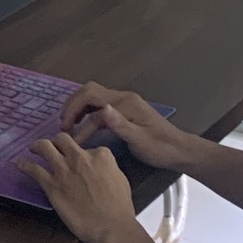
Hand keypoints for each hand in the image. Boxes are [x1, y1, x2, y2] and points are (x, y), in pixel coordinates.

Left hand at [16, 133, 140, 242]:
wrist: (110, 226)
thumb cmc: (120, 207)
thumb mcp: (120, 179)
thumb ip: (107, 168)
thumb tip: (99, 168)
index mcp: (100, 155)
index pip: (89, 147)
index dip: (84, 154)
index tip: (81, 162)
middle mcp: (80, 157)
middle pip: (63, 140)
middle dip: (58, 142)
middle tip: (53, 147)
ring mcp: (63, 169)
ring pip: (45, 147)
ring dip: (37, 146)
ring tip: (33, 148)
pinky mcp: (51, 185)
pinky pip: (34, 169)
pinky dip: (24, 165)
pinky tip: (18, 164)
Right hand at [60, 83, 196, 172]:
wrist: (179, 150)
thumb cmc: (160, 148)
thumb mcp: (140, 140)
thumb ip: (120, 124)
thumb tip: (102, 108)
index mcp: (125, 103)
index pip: (91, 98)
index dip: (75, 112)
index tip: (65, 131)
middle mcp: (123, 98)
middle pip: (90, 92)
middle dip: (73, 106)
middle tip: (63, 125)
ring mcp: (124, 103)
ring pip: (94, 97)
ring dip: (79, 108)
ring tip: (69, 125)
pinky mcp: (125, 111)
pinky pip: (100, 106)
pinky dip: (88, 114)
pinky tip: (84, 126)